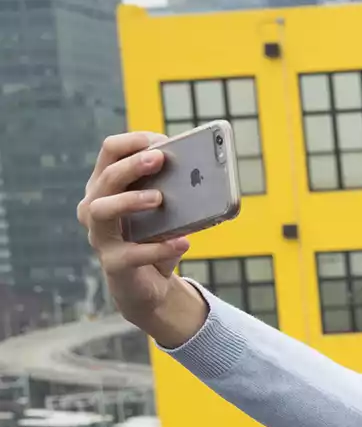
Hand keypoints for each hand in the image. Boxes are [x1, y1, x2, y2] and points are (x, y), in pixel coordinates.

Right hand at [75, 133, 207, 344]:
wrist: (151, 286)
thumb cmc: (157, 238)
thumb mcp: (168, 212)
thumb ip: (177, 192)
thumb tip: (202, 173)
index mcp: (107, 186)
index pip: (109, 152)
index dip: (132, 142)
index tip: (159, 139)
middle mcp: (94, 207)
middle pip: (106, 177)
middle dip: (133, 165)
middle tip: (160, 159)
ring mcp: (100, 236)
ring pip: (103, 210)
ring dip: (131, 200)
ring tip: (160, 198)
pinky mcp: (113, 264)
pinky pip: (131, 254)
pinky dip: (158, 247)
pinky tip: (182, 242)